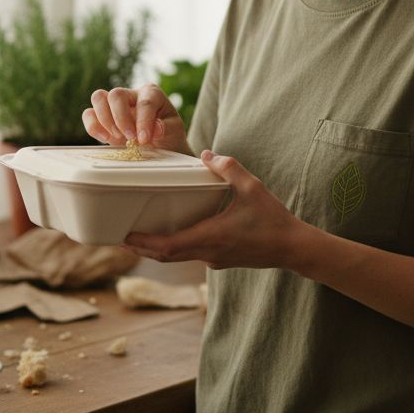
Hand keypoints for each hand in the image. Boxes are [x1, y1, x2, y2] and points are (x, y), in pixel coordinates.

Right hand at [83, 83, 189, 154]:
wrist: (160, 148)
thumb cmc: (168, 136)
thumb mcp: (175, 132)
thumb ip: (166, 128)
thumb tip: (155, 129)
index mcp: (151, 94)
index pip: (145, 102)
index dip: (143, 121)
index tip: (143, 139)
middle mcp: (131, 95)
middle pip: (116, 94)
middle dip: (121, 118)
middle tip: (129, 138)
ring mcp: (114, 105)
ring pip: (98, 98)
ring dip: (105, 120)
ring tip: (118, 138)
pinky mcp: (101, 118)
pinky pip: (88, 114)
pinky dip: (93, 127)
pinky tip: (106, 139)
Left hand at [122, 150, 312, 269]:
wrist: (293, 248)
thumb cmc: (273, 220)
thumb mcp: (253, 188)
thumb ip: (229, 168)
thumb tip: (207, 153)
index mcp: (210, 237)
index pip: (167, 247)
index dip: (143, 243)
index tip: (124, 236)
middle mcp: (207, 253)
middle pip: (165, 256)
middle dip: (141, 248)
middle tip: (120, 235)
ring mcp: (213, 260)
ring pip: (176, 257)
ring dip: (156, 249)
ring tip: (137, 235)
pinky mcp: (220, 260)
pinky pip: (190, 254)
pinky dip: (174, 247)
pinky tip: (171, 233)